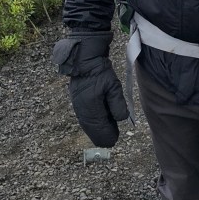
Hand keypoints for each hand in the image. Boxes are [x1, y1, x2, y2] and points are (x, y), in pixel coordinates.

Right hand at [51, 31, 128, 147]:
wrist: (84, 58)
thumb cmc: (100, 71)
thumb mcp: (113, 86)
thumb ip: (117, 104)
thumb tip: (121, 119)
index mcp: (91, 108)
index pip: (100, 128)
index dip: (107, 136)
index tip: (114, 141)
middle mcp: (82, 110)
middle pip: (92, 129)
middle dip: (102, 135)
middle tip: (111, 140)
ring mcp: (78, 106)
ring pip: (88, 124)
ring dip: (97, 129)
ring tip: (107, 132)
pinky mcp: (78, 101)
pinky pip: (85, 117)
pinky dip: (92, 123)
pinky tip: (98, 123)